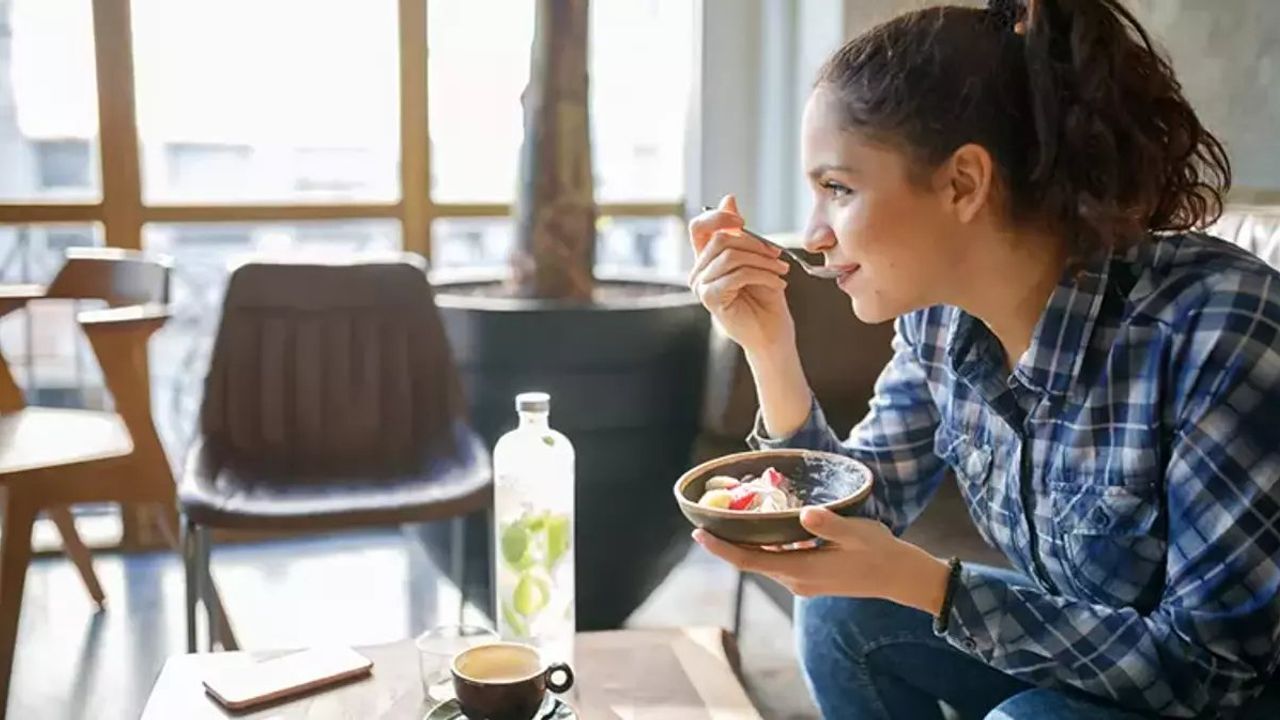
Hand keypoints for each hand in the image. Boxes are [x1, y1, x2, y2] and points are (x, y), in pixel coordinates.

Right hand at [688, 195, 794, 355]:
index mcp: (706, 259)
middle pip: (721, 240)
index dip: (718, 217)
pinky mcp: (710, 299)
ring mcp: (701, 286)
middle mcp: (698, 272)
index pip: (699, 227)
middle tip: (779, 256)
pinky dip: (763, 275)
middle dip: (755, 244)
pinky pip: (737, 274)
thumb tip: (728, 199)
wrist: (772, 334)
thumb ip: (741, 233)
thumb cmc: (765, 297)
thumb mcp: (756, 258)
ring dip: (763, 261)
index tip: (742, 222)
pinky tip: (778, 284)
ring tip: (782, 271)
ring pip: (731, 256)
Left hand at [693, 507, 951, 614]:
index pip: (750, 560)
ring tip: (726, 520)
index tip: (698, 534)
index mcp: (801, 570)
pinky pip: (777, 562)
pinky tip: (761, 528)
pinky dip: (764, 546)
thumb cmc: (878, 552)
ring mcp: (802, 582)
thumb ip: (829, 524)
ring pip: (764, 562)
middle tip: (705, 519)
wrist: (898, 577)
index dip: (722, 549)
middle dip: (726, 544)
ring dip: (744, 544)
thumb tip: (805, 514)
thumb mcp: (856, 533)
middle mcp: (795, 580)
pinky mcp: (809, 578)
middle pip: (751, 562)